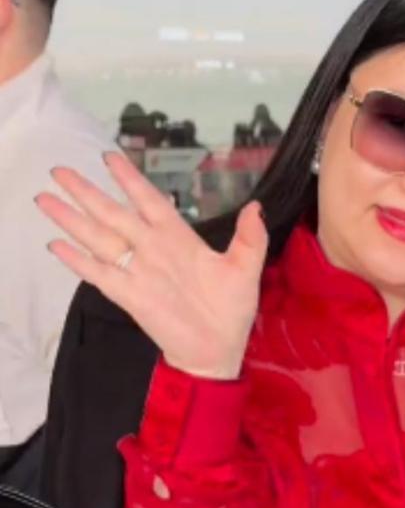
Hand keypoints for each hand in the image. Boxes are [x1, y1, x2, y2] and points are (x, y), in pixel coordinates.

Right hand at [35, 153, 267, 378]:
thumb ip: (251, 238)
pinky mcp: (130, 296)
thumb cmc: (232, 310)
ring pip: (99, 238)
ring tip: (46, 198)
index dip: (131, 180)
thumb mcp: (246, 269)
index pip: (150, 201)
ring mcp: (139, 271)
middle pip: (114, 213)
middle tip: (60, 169)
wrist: (218, 350)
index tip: (111, 157)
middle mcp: (153, 249)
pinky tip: (57, 246)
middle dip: (87, 191)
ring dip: (73, 219)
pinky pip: (100, 273)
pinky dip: (78, 261)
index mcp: (180, 238)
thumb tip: (255, 207)